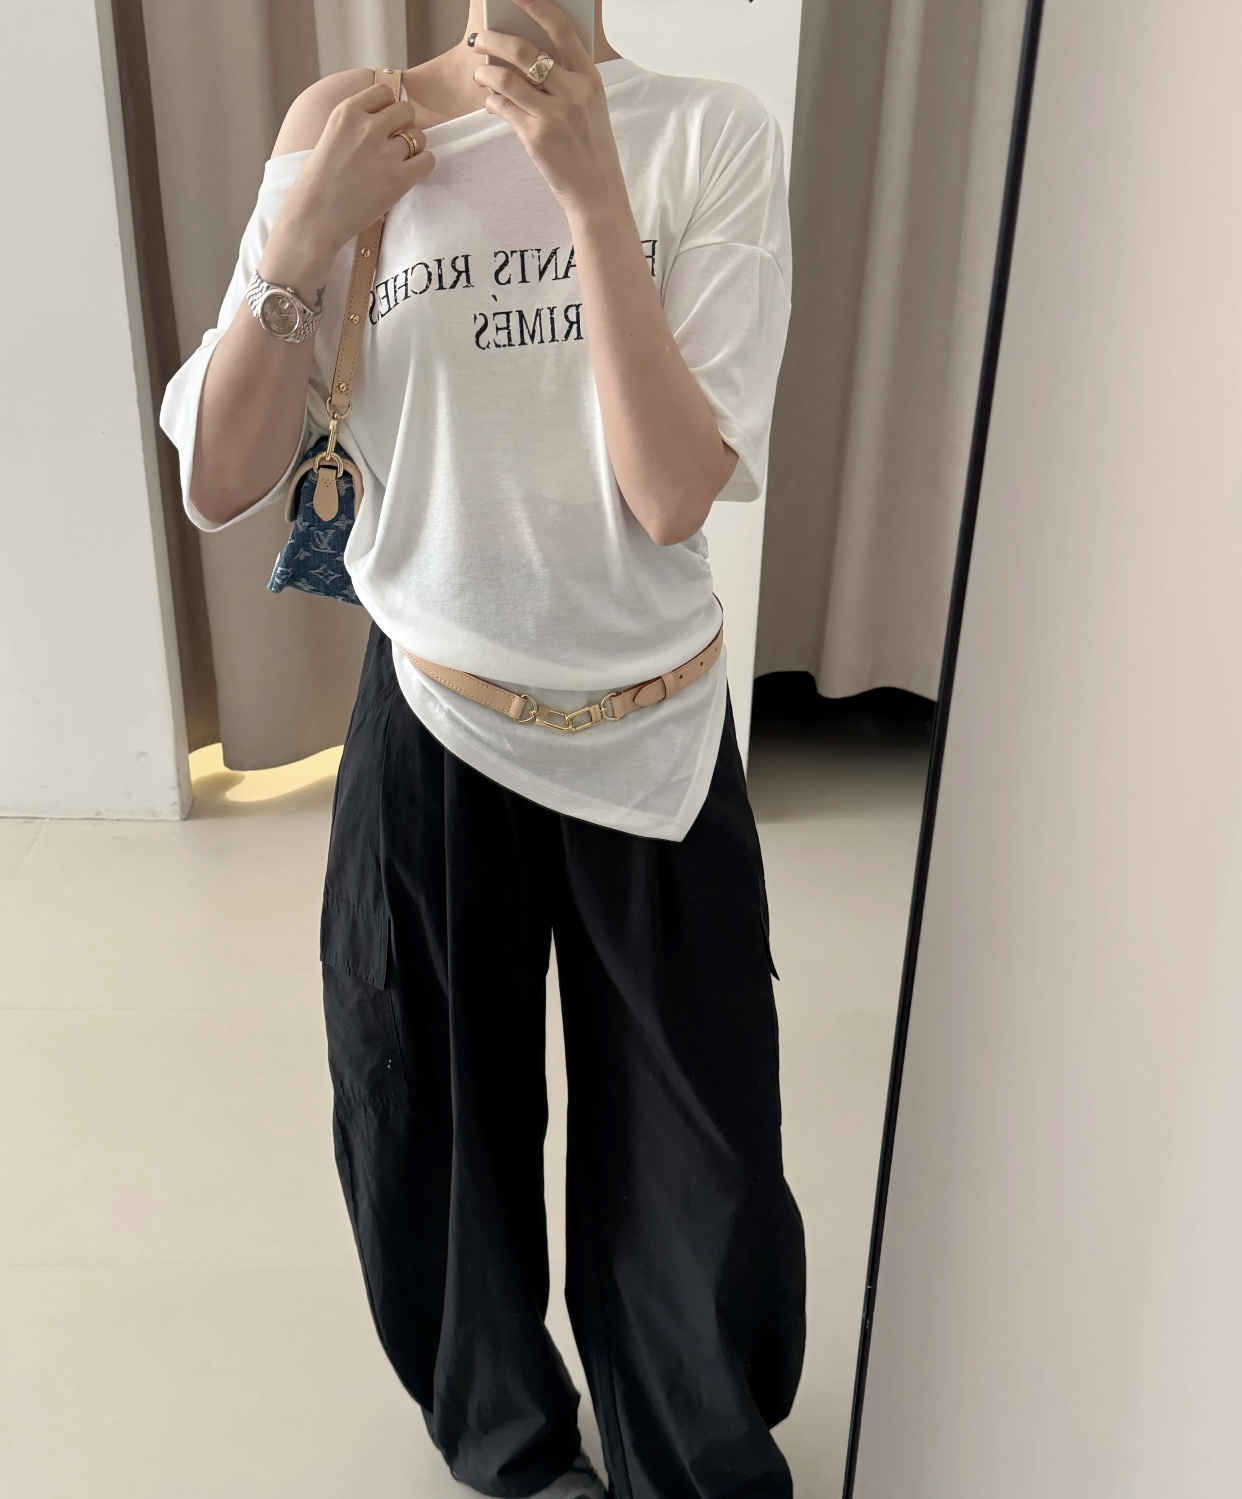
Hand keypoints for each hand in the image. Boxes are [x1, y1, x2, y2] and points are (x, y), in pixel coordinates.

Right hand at [265, 82, 434, 290]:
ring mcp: (385, 152)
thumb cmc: (319, 182)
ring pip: (419, 136)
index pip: (384, 91)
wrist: (315, 217)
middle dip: (404, 125)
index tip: (384, 123)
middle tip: (394, 145)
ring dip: (414, 148)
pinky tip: (409, 174)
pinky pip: (428, 160)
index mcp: (346, 112)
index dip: (388, 107)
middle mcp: (367, 127)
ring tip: (398, 163)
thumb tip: (385, 116)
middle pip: (406, 110)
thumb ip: (355, 123)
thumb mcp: (331, 136)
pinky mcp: (399, 178)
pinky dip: (422, 166)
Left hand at [471, 0, 625, 215]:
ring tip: (480, 74)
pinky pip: (503, 108)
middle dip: (493, 39)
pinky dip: (492, 102)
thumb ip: (566, 77)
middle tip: (478, 39)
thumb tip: (525, 52)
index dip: (536, 5)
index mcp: (589, 77)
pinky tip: (491, 103)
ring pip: (506, 79)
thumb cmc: (589, 145)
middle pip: (524, 51)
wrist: (597, 191)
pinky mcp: (536, 137)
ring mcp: (554, 115)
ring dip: (485, 73)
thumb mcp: (589, 104)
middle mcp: (574, 92)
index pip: (561, 28)